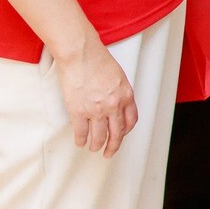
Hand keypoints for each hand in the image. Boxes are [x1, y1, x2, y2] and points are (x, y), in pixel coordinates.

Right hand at [58, 38, 137, 156]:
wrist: (82, 55)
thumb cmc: (99, 61)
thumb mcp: (119, 77)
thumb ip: (119, 93)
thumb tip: (116, 107)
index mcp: (126, 95)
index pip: (131, 120)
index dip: (126, 131)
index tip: (121, 135)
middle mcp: (114, 105)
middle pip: (117, 133)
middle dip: (113, 146)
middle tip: (109, 153)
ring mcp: (96, 110)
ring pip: (99, 136)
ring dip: (96, 145)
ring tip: (94, 148)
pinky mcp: (79, 112)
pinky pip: (81, 132)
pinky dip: (80, 140)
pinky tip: (80, 142)